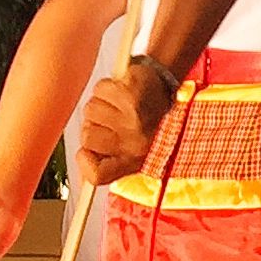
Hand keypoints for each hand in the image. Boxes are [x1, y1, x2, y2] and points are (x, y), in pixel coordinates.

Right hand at [79, 69, 167, 186]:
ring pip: (90, 110)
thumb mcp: (136, 151)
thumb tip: (83, 161)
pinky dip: (108, 85)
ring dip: (100, 102)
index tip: (86, 151)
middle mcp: (135, 144)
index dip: (85, 162)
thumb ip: (109, 162)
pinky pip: (100, 89)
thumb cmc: (152, 123)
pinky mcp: (134, 93)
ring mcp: (135, 118)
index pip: (97, 174)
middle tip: (113, 117)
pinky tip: (124, 88)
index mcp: (134, 162)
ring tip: (121, 102)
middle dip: (94, 124)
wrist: (178, 93)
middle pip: (86, 136)